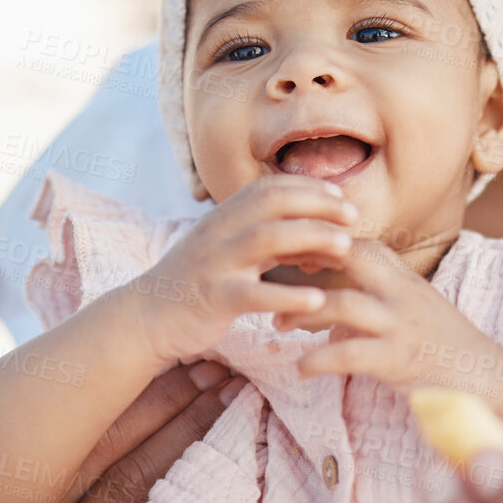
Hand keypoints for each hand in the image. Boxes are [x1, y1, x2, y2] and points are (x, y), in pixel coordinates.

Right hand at [130, 174, 359, 364]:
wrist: (148, 316)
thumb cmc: (199, 281)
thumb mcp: (230, 248)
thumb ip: (267, 235)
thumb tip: (318, 228)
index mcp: (224, 217)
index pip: (269, 186)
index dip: (308, 187)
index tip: (341, 198)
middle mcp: (219, 231)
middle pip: (271, 202)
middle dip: (316, 204)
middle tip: (354, 217)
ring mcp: (215, 263)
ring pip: (265, 239)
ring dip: (310, 238)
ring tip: (346, 247)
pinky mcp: (213, 298)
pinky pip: (253, 293)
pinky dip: (288, 295)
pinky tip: (317, 300)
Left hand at [279, 238, 502, 396]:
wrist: (486, 377)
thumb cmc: (444, 345)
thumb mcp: (413, 311)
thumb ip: (375, 303)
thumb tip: (330, 311)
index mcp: (405, 278)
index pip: (360, 241)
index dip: (321, 237)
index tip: (287, 243)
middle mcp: (403, 293)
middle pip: (351, 254)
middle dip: (307, 256)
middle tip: (270, 268)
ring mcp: (401, 325)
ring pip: (342, 303)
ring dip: (301, 311)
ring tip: (276, 322)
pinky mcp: (399, 360)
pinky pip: (349, 355)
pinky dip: (317, 360)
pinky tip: (300, 368)